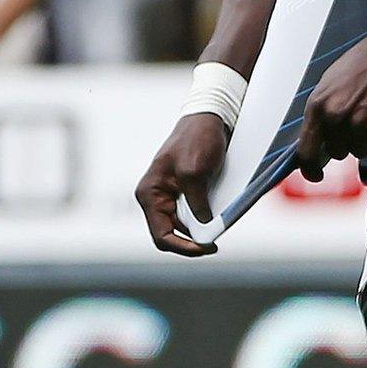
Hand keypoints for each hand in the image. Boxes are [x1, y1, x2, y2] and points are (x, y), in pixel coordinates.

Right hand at [136, 113, 228, 256]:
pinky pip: (190, 215)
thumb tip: (204, 230)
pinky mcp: (182, 191)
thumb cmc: (196, 140)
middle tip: (214, 244)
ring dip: (198, 231)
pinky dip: (203, 220)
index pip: (161, 235)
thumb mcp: (195, 173)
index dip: (183, 247)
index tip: (206, 248)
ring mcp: (167, 195)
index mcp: (150, 193)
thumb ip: (197, 205)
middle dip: (191, 241)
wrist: (208, 119)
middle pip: (169, 234)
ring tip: (216, 230)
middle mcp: (154, 197)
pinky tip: (215, 219)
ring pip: (180, 227)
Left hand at [295, 33, 366, 181]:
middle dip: (342, 143)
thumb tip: (317, 138)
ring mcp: (357, 124)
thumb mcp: (329, 86)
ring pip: (356, 151)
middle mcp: (334, 117)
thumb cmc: (361, 65)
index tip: (314, 175)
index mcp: (317, 105)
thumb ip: (321, 113)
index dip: (309, 168)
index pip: (306, 149)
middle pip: (334, 151)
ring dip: (362, 139)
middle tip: (354, 122)